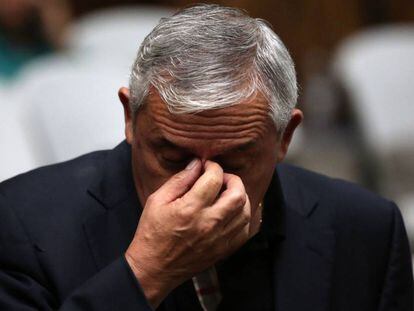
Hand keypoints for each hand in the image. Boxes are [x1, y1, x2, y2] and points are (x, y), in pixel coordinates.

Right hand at [125, 159, 251, 307]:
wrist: (154, 269)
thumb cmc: (152, 233)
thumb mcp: (157, 201)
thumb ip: (179, 180)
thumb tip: (196, 164)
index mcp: (190, 209)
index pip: (214, 178)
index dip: (212, 166)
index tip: (206, 166)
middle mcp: (209, 224)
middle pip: (237, 194)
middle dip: (233, 179)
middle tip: (221, 178)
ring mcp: (219, 239)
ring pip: (245, 211)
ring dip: (240, 197)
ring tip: (227, 194)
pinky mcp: (223, 250)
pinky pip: (245, 230)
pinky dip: (243, 217)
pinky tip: (232, 212)